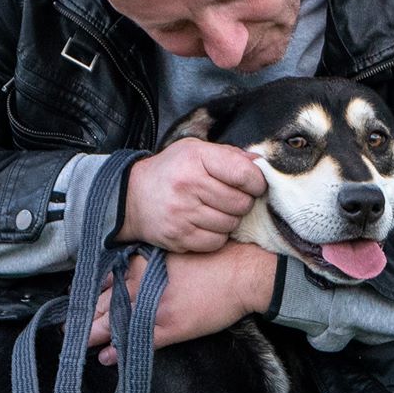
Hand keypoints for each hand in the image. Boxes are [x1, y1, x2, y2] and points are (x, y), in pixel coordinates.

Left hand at [87, 244, 278, 364]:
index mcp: (143, 265)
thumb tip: (121, 272)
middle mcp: (143, 286)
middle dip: (83, 317)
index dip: (86, 294)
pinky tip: (106, 356)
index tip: (73, 301)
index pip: (104, 280)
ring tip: (76, 343)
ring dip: (94, 335)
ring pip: (115, 323)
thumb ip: (145, 262)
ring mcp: (155, 308)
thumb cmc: (212, 260)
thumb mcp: (172, 252)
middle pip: (103, 304)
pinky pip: (138, 341)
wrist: (242, 274)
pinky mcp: (170, 327)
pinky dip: (119, 350)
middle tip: (64, 328)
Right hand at [117, 138, 266, 251]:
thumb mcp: (195, 150)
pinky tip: (206, 224)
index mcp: (196, 159)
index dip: (256, 182)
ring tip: (216, 210)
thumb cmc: (171, 171)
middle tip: (231, 198)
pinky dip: (217, 236)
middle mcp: (188, 185)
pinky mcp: (179, 237)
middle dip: (243, 202)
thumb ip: (229, 155)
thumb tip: (261, 164)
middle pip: (241, 203)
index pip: (244, 174)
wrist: (132, 197)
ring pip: (231, 224)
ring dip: (230, 219)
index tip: (253, 184)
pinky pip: (216, 242)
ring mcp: (183, 214)